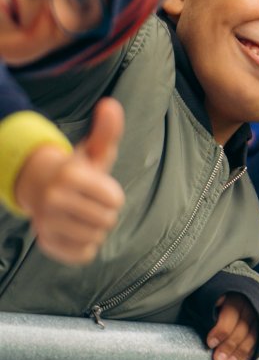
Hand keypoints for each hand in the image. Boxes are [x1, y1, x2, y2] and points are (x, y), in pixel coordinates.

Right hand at [16, 98, 124, 264]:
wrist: (42, 188)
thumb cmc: (78, 170)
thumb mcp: (94, 150)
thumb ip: (107, 131)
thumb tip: (110, 104)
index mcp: (70, 176)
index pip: (115, 200)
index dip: (113, 195)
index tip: (100, 189)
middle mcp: (53, 200)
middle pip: (107, 220)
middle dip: (105, 212)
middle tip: (90, 203)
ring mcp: (46, 224)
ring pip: (96, 238)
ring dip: (96, 228)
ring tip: (82, 215)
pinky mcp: (46, 244)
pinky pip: (83, 255)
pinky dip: (86, 246)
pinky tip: (76, 232)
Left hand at [207, 293, 257, 359]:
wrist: (242, 292)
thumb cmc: (220, 298)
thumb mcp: (212, 297)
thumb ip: (210, 309)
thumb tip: (207, 325)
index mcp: (235, 294)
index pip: (231, 312)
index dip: (221, 329)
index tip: (211, 343)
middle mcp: (250, 301)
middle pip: (242, 325)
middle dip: (230, 345)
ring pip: (253, 333)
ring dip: (241, 350)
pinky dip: (252, 349)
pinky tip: (243, 359)